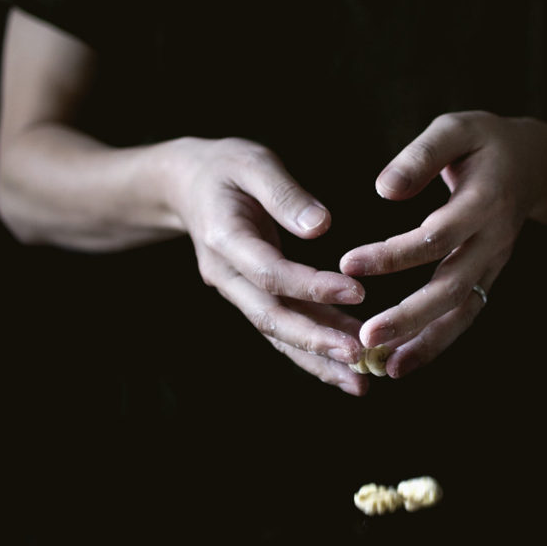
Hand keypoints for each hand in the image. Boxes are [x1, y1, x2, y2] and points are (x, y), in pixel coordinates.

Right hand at [167, 136, 368, 392]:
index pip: (269, 272)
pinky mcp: (253, 298)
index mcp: (223, 238)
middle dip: (315, 342)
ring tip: (360, 382)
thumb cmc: (224, 168)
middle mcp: (227, 275)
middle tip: (359, 357)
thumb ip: (284, 193)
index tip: (357, 292)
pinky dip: (315, 348)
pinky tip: (351, 362)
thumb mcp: (252, 162)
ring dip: (318, 361)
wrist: (186, 186)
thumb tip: (321, 226)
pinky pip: (284, 329)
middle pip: (271, 318)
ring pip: (278, 334)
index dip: (311, 286)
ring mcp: (238, 292)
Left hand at [339, 112, 546, 376]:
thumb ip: (421, 156)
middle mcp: (492, 241)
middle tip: (367, 335)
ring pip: (461, 312)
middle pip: (452, 286)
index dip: (394, 253)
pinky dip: (434, 344)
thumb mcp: (456, 129)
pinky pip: (463, 317)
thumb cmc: (485, 142)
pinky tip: (400, 363)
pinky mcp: (487, 279)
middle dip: (409, 315)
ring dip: (424, 342)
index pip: (437, 235)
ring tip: (385, 366)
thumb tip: (384, 190)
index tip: (348, 263)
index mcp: (484, 201)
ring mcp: (493, 265)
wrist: (537, 164)